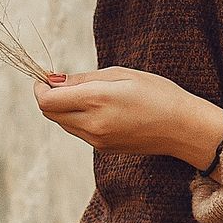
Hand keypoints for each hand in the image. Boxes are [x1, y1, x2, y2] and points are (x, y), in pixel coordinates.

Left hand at [33, 66, 222, 168]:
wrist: (182, 128)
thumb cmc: (157, 93)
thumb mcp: (122, 74)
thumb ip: (84, 78)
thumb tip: (54, 80)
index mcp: (96, 101)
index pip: (47, 100)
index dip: (40, 87)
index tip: (46, 77)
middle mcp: (92, 124)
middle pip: (49, 113)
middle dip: (48, 97)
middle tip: (62, 81)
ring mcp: (96, 140)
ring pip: (62, 123)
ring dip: (62, 108)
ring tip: (85, 92)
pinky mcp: (103, 148)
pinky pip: (78, 131)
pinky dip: (77, 118)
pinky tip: (97, 107)